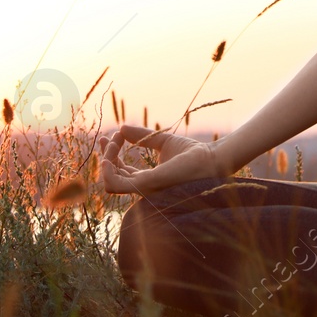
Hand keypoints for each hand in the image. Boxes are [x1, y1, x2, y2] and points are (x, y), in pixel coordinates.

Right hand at [95, 125, 230, 195]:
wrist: (210, 159)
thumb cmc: (192, 153)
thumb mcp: (161, 141)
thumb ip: (142, 136)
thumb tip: (122, 128)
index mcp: (147, 179)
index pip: (119, 171)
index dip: (111, 154)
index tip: (114, 134)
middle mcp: (144, 187)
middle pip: (112, 176)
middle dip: (106, 155)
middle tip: (111, 137)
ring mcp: (144, 188)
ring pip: (110, 180)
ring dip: (107, 159)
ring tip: (114, 141)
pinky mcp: (147, 184)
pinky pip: (116, 184)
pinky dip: (107, 171)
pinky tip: (107, 156)